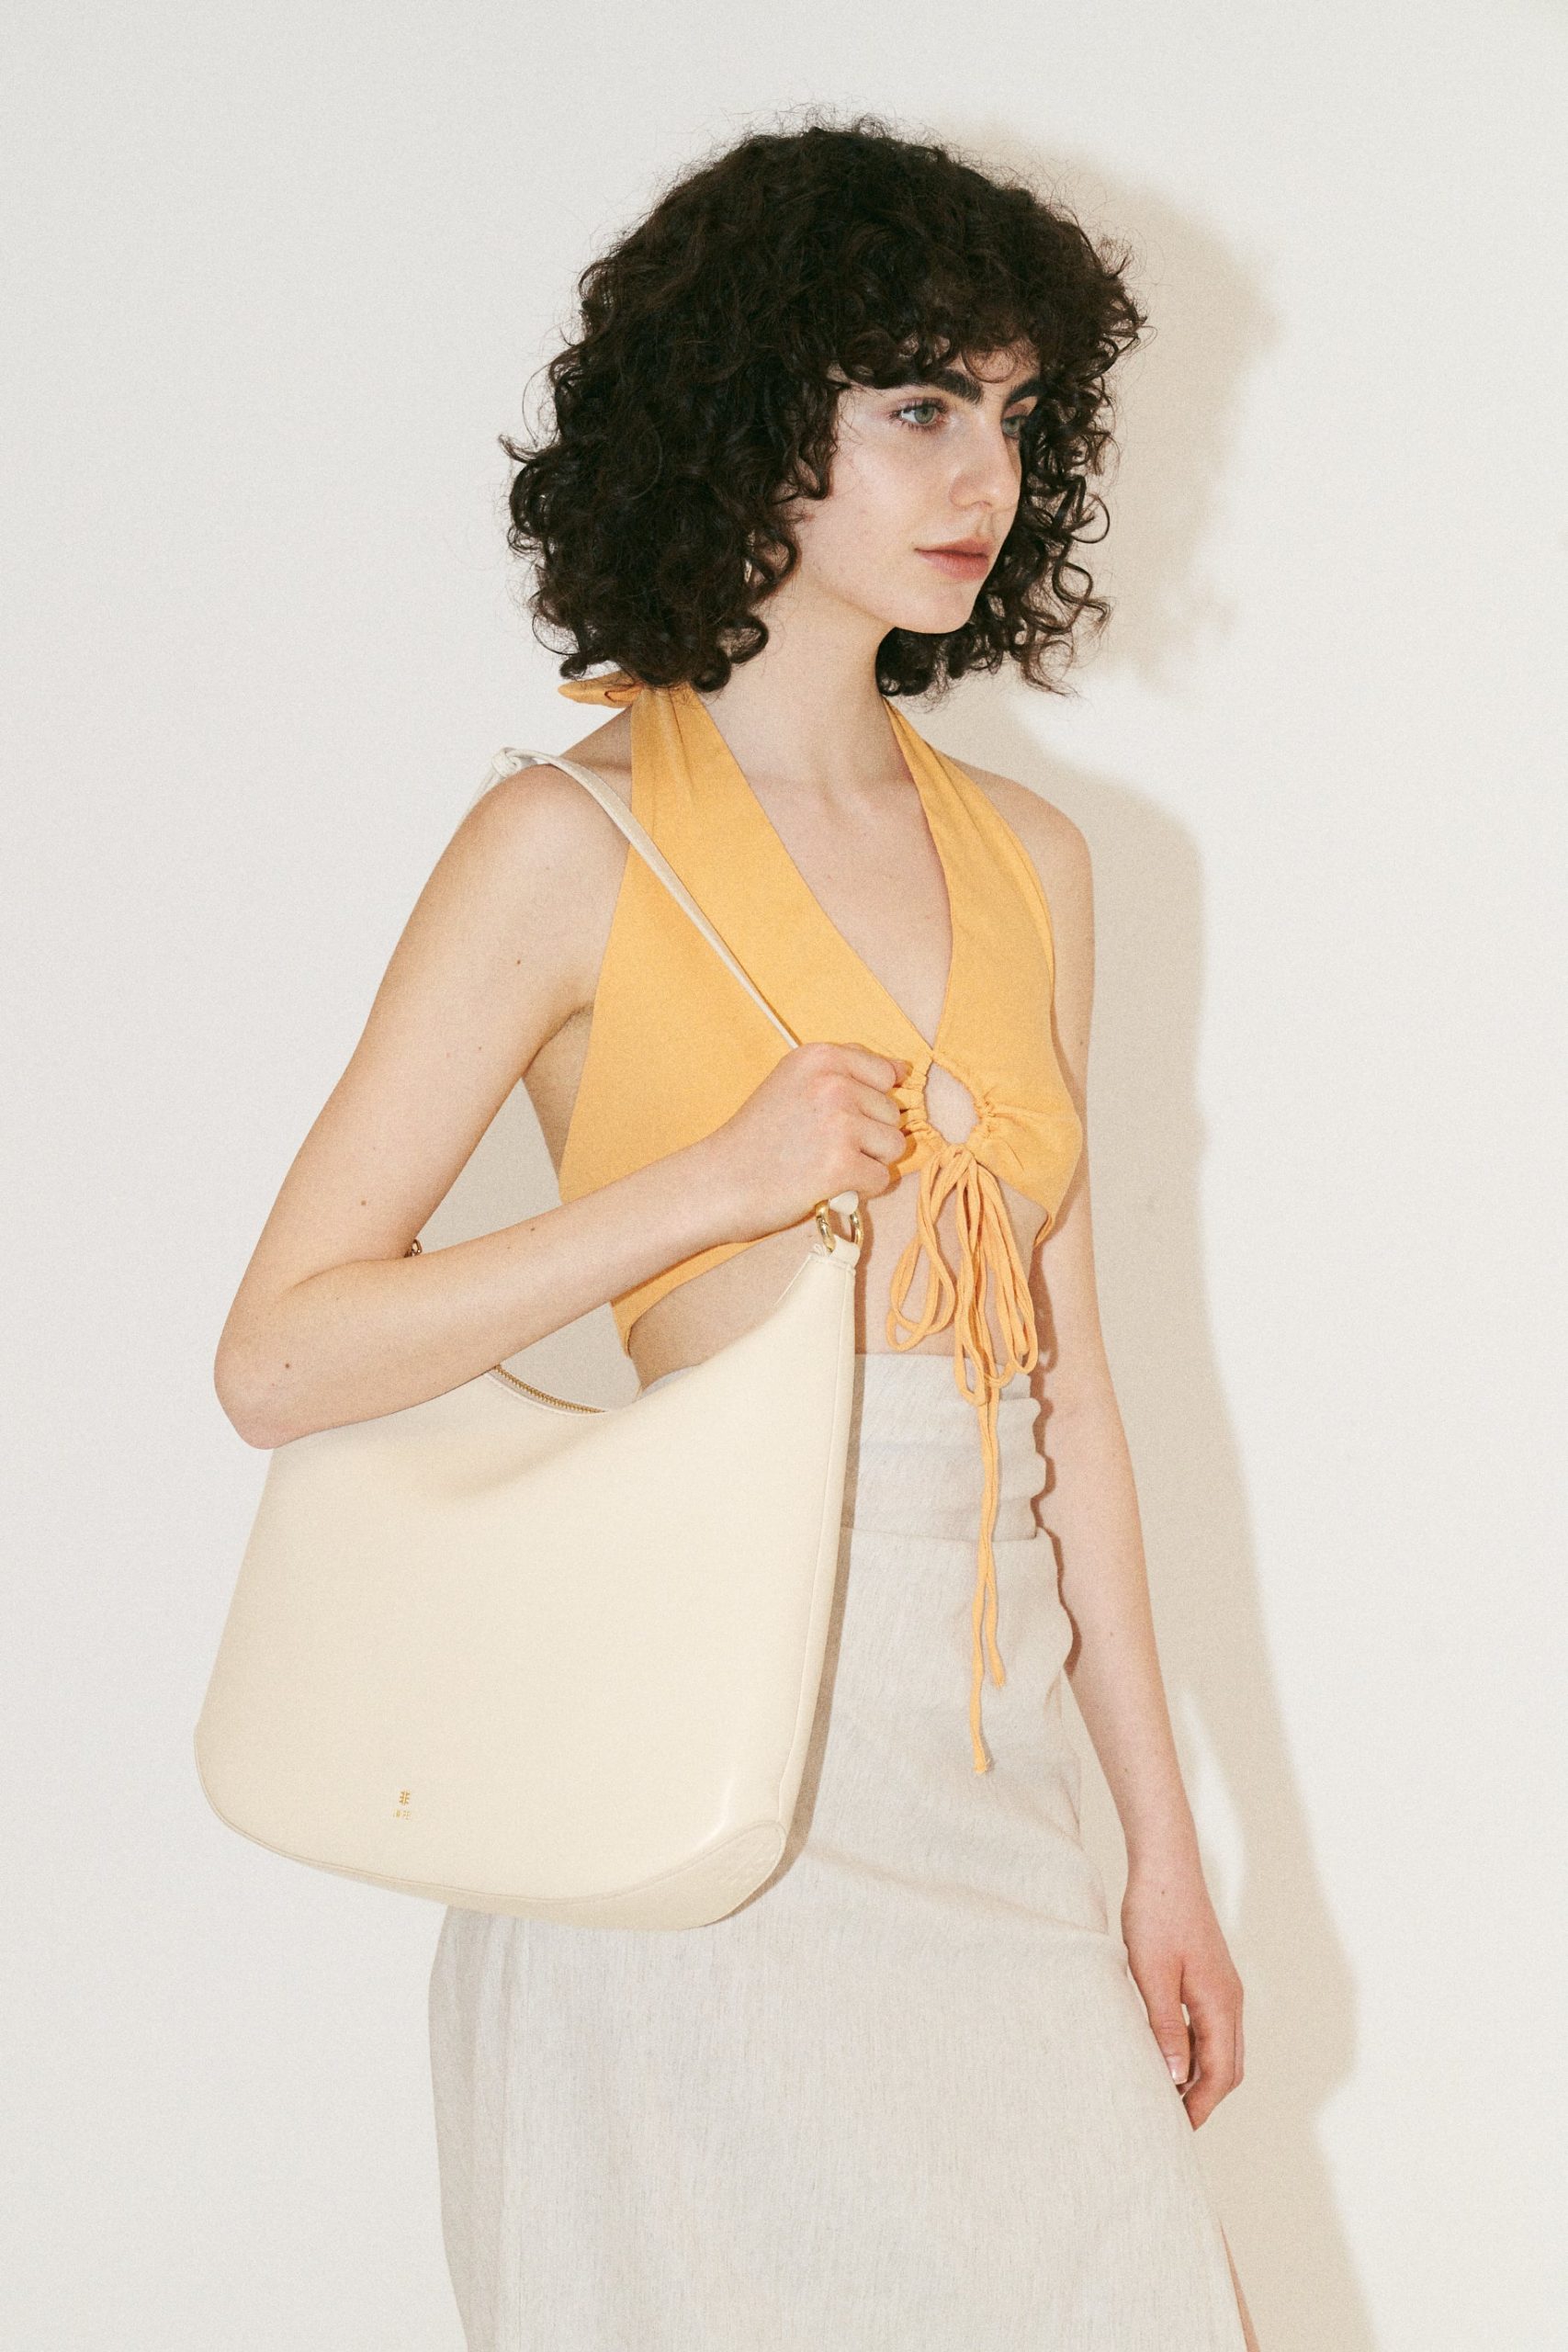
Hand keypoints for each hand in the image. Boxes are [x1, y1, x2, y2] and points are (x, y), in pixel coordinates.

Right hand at [703, 1041, 910, 1241]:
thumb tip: (901, 1070)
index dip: (869, 1103)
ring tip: (827, 1164)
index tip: (838, 1118)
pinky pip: (882, 1179)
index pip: (884, 1073)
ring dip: (868, 1162)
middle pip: (891, 1113)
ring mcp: (840, 1123)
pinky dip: (860, 1190)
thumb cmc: (756, 1138)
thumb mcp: (792, 1083)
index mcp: (820, 1057)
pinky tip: (827, 1185)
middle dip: (867, 1136)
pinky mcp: (843, 1164)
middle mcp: (833, 1083)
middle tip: (821, 1146)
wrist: (719, 1182)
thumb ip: (841, 1073)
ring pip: (893, 1146)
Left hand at [1120, 1855, 1244, 2128]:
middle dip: (1204, 2098)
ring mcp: (1223, 1987)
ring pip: (1222, 2048)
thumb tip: (1176, 2078)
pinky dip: (1196, 2050)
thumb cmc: (1156, 1915)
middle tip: (1170, 2121)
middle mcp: (1230, 1999)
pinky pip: (1211, 2027)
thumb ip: (1164, 2027)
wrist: (1166, 1866)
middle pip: (1228, 2067)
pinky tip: (1167, 2052)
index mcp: (1220, 2003)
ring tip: (1166, 2094)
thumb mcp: (1152, 1975)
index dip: (1200, 2106)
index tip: (1176, 2131)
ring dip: (1201, 2075)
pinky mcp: (1210, 1976)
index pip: (1219, 2073)